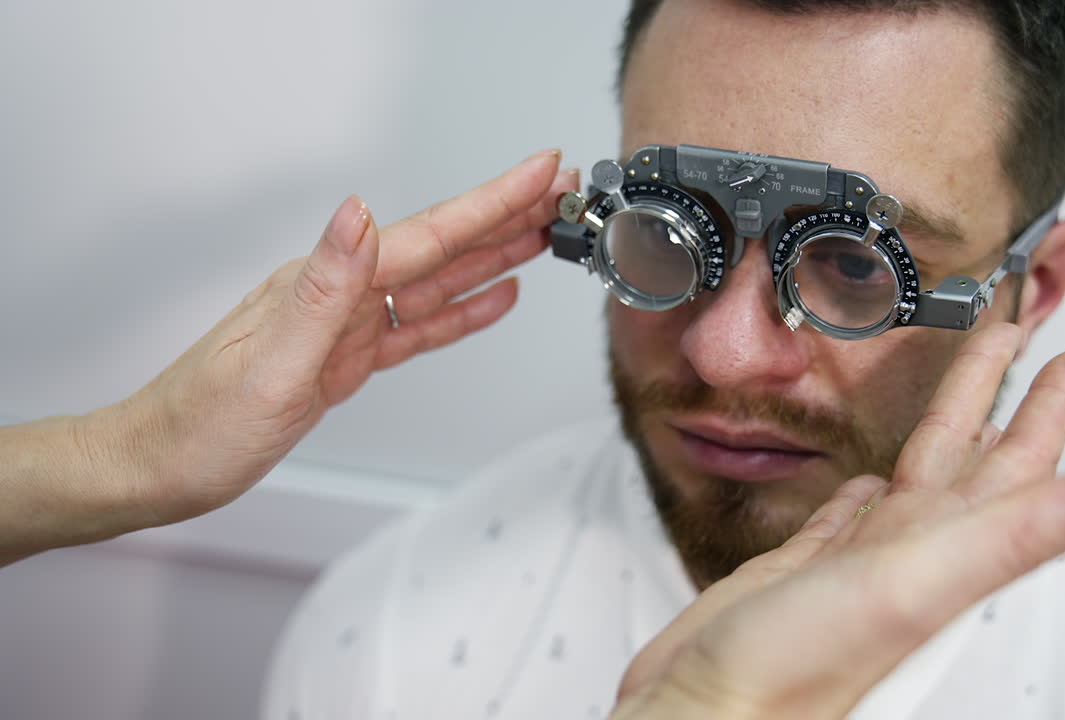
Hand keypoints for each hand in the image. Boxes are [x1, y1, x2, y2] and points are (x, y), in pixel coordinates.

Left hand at [1, 150, 575, 561]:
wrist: (158, 466)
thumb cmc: (198, 425)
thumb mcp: (266, 364)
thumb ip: (322, 290)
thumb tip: (357, 213)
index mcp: (326, 284)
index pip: (425, 234)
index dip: (490, 203)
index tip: (540, 172)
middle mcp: (340, 293)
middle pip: (440, 247)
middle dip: (504, 216)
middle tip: (561, 192)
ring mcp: (346, 325)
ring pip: (437, 282)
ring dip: (492, 255)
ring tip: (543, 234)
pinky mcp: (346, 358)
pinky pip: (417, 327)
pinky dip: (461, 310)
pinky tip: (493, 298)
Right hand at [611, 324, 1064, 719]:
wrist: (707, 714)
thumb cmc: (798, 668)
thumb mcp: (919, 584)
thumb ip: (1018, 535)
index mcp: (944, 545)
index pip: (1017, 461)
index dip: (1050, 405)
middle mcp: (909, 550)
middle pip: (968, 455)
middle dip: (995, 393)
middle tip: (1014, 338)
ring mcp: (856, 561)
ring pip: (913, 476)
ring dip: (940, 433)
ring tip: (957, 396)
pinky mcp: (802, 570)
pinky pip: (848, 515)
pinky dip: (862, 487)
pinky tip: (865, 478)